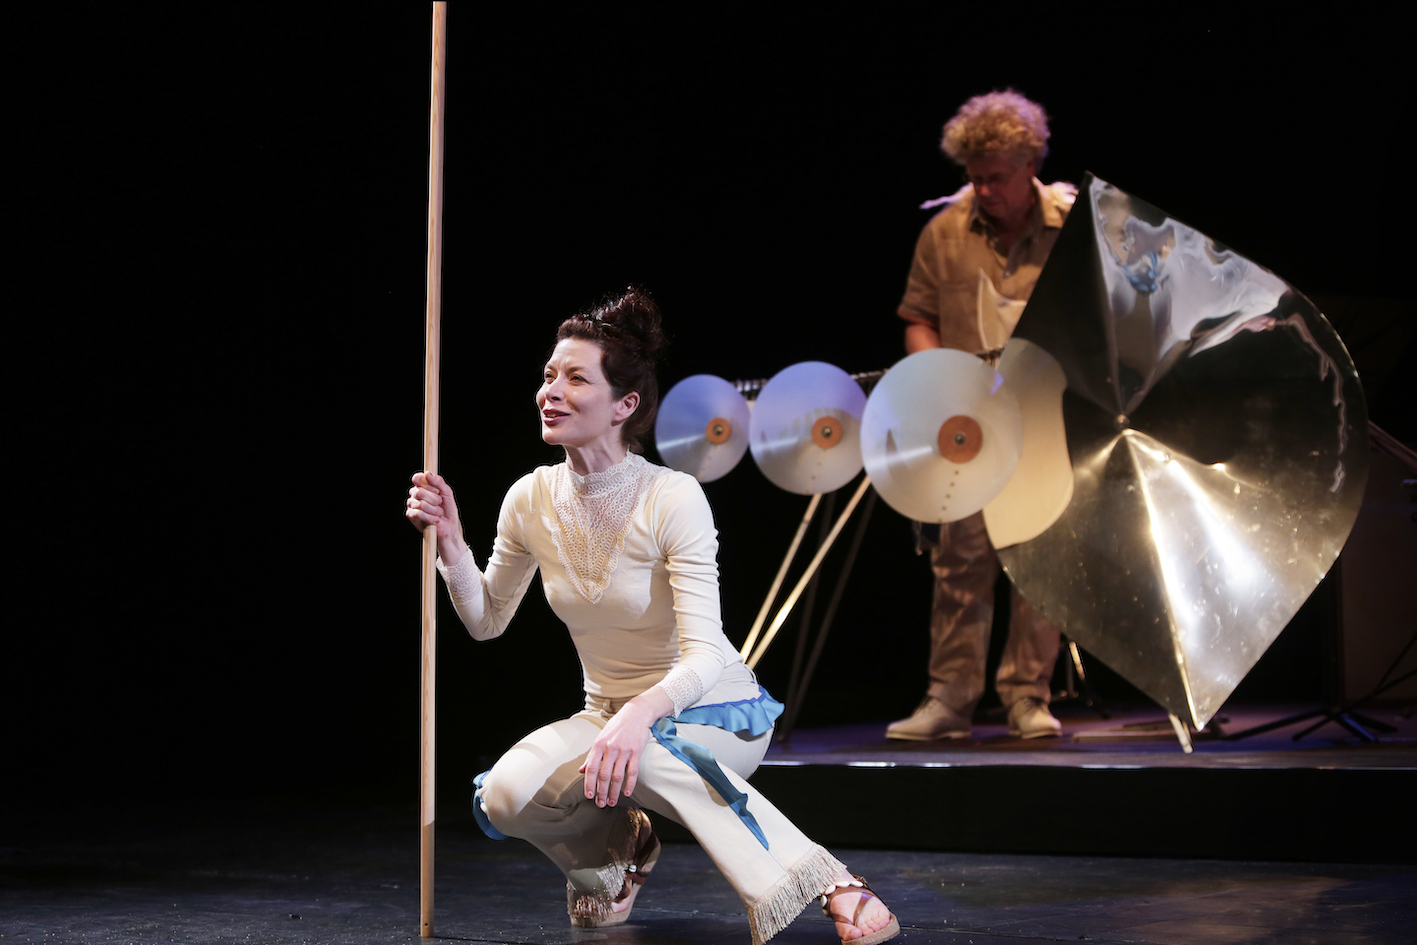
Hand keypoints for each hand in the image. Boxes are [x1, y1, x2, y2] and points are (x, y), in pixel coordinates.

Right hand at [406, 471, 467, 565]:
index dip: (428, 484)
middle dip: (434, 499)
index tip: (438, 491)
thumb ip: (439, 482)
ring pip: (420, 503)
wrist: (449, 527)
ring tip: (439, 513)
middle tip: (440, 504)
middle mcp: (415, 494)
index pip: (418, 478)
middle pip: (420, 492)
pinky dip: (430, 517)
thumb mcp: (447, 493)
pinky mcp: (411, 516)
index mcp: (423, 486)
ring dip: (434, 510)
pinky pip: (418, 514)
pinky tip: (435, 520)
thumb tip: (428, 473)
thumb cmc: (448, 509)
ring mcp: (412, 505)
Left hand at [579, 691, 668, 806]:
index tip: (589, 796)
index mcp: (598, 745)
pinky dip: (630, 784)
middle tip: (600, 804)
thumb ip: (591, 755)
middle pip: (604, 775)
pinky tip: (627, 793)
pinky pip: (632, 771)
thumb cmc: (617, 726)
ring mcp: (624, 750)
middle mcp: (610, 748)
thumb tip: (581, 770)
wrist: (636, 713)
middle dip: (601, 792)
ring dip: (614, 792)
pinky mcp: (636, 751)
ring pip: (617, 776)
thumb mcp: (601, 738)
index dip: (589, 784)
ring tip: (611, 802)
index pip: (591, 768)